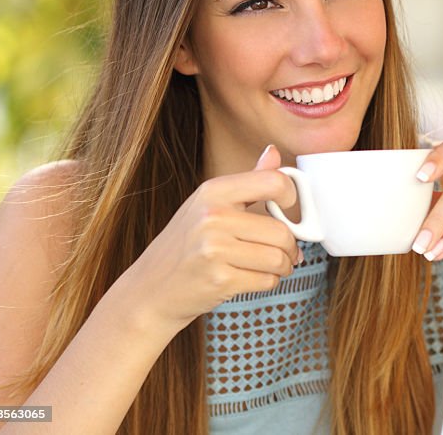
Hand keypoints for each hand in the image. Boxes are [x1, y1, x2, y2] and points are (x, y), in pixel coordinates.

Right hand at [123, 145, 302, 330]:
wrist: (151, 289)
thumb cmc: (185, 245)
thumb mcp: (208, 204)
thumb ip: (248, 180)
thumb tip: (274, 153)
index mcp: (213, 191)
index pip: (274, 182)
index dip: (292, 197)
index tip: (289, 209)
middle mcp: (213, 216)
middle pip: (282, 231)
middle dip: (289, 246)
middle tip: (284, 251)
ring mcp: (214, 249)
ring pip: (278, 258)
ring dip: (282, 267)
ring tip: (268, 266)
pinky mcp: (220, 279)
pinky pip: (268, 280)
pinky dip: (268, 282)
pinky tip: (251, 278)